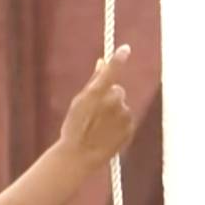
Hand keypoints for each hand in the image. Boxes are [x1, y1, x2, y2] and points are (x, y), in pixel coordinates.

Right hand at [58, 45, 135, 166]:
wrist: (79, 155)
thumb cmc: (75, 127)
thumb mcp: (79, 102)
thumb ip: (94, 81)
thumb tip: (102, 62)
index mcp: (97, 93)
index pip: (111, 71)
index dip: (118, 59)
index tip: (126, 49)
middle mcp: (112, 102)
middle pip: (118, 91)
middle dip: (110, 97)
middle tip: (96, 112)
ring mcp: (123, 115)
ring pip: (122, 107)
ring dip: (115, 113)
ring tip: (100, 127)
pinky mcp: (130, 128)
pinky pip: (126, 120)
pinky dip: (119, 125)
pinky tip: (107, 134)